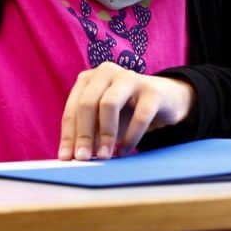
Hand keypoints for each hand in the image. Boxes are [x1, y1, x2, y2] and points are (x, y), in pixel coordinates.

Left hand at [58, 62, 194, 160]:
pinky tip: (125, 151)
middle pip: (88, 103)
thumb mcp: (101, 119)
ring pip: (110, 104)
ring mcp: (130, 78)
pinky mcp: (153, 90)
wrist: (164, 99)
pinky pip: (140, 115)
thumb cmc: (125, 111)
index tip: (67, 158)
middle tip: (83, 158)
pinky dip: (131, 136)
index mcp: (89, 78)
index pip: (73, 107)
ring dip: (105, 134)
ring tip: (104, 156)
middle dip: (83, 134)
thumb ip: (88, 132)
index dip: (69, 134)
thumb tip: (72, 157)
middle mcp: (107, 72)